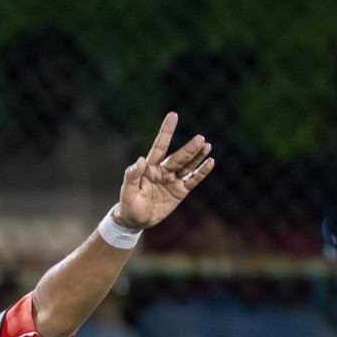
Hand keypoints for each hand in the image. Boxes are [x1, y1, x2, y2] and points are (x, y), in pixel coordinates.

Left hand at [115, 112, 214, 229]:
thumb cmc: (128, 205)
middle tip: (200, 139)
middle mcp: (162, 171)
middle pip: (178, 157)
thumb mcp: (127, 192)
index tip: (173, 115)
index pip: (159, 146)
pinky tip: (210, 162)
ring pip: (187, 166)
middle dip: (189, 149)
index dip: (166, 131)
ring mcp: (172, 180)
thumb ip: (132, 176)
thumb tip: (140, 160)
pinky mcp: (180, 191)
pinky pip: (192, 180)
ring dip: (197, 156)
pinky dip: (201, 172)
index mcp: (149, 168)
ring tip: (207, 145)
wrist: (135, 221)